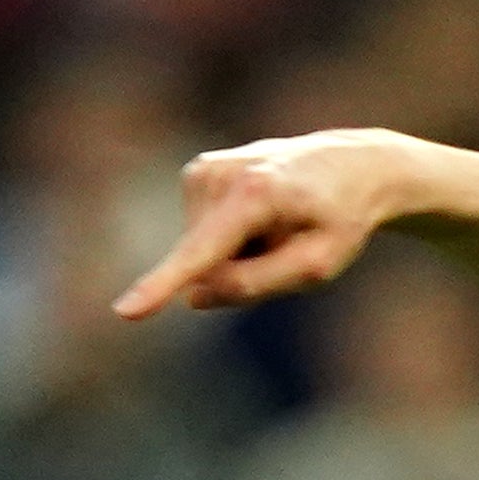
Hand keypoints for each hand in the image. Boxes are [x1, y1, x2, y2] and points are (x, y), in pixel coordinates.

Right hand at [114, 130, 438, 319]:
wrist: (354, 166)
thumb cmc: (340, 220)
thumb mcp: (317, 266)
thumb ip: (256, 285)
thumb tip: (195, 296)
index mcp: (255, 195)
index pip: (201, 253)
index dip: (161, 286)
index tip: (124, 312)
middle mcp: (219, 174)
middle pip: (208, 265)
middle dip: (242, 270)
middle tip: (285, 241)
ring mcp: (201, 171)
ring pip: (203, 252)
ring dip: (239, 253)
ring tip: (275, 225)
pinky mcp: (194, 175)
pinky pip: (202, 235)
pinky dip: (231, 238)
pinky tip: (259, 216)